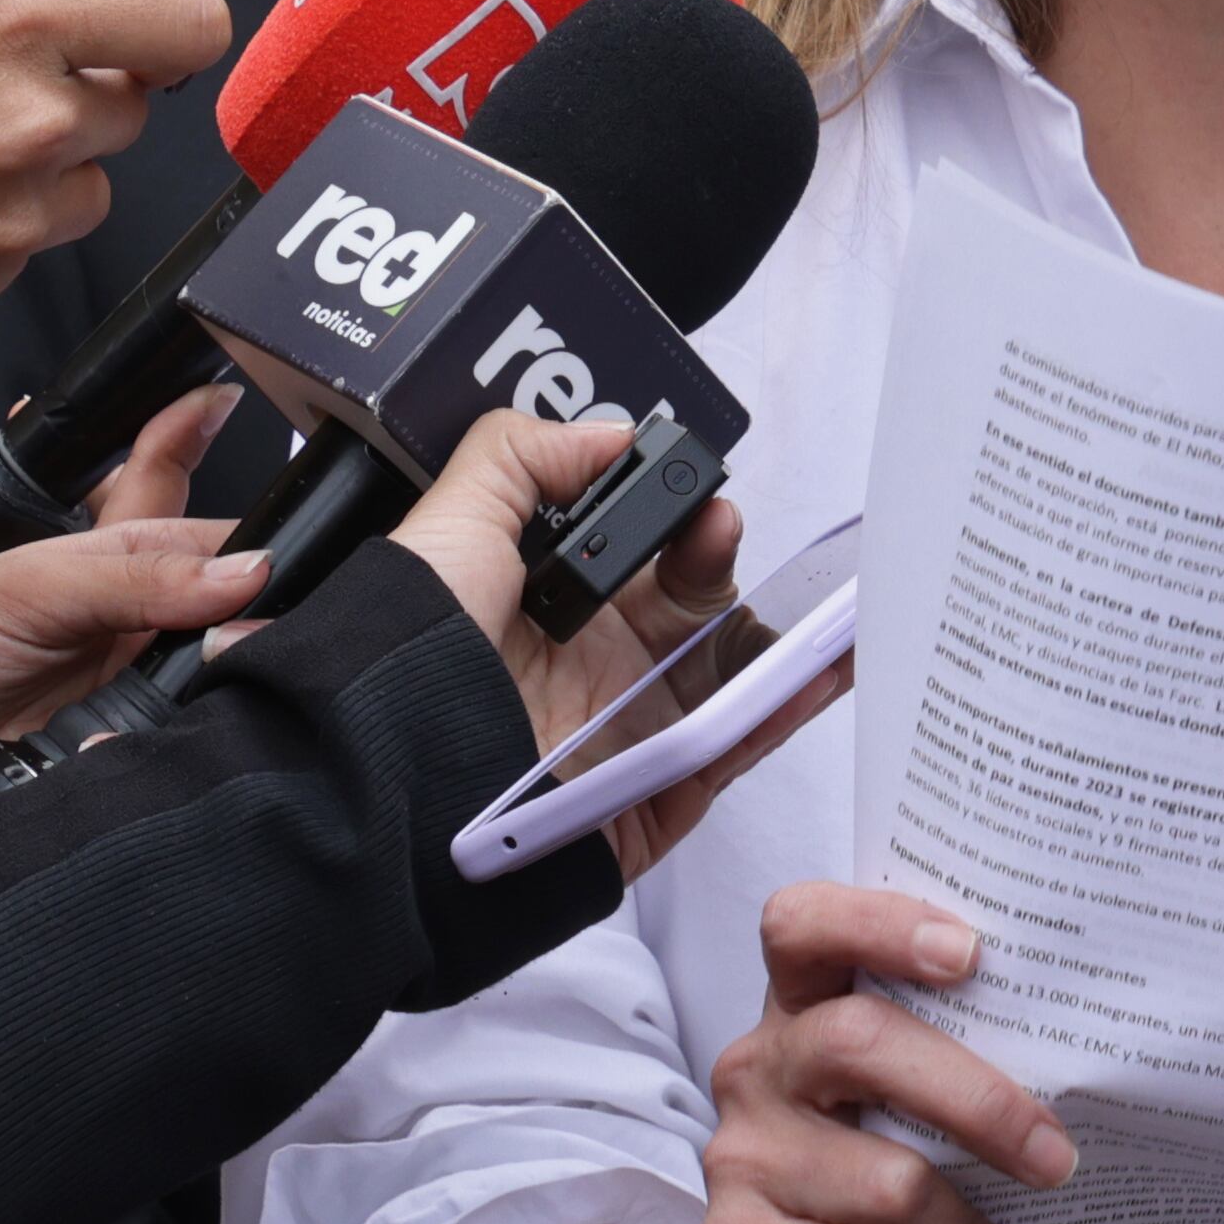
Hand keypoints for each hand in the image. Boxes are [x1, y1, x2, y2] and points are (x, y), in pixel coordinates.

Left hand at [383, 412, 831, 877]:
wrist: (396, 775)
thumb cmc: (409, 660)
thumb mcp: (448, 528)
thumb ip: (520, 459)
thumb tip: (609, 433)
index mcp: (557, 613)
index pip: (646, 557)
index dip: (679, 521)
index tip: (692, 494)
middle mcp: (601, 670)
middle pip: (699, 608)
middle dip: (721, 559)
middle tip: (717, 529)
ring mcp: (637, 730)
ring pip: (735, 673)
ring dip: (785, 631)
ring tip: (819, 594)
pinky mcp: (662, 790)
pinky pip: (742, 745)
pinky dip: (792, 706)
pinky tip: (826, 664)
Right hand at [698, 881, 1073, 1223]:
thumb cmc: (896, 1198)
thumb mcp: (925, 1117)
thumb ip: (963, 1063)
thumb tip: (1093, 1057)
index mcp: (804, 1012)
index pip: (803, 925)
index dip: (878, 923)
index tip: (970, 953)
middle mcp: (757, 1070)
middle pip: (859, 1040)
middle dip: (980, 1101)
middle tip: (1058, 1160)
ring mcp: (738, 1160)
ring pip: (887, 1182)